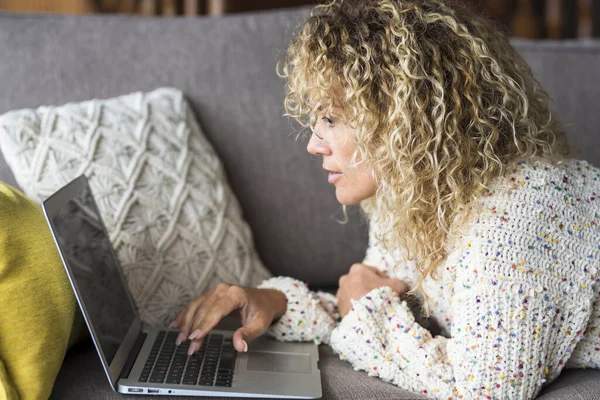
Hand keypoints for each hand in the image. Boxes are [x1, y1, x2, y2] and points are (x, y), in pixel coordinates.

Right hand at [169, 283, 287, 354]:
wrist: (266, 299)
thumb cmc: (263, 311)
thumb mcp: (260, 325)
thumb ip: (248, 335)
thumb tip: (239, 346)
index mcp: (236, 294)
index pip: (216, 310)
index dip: (204, 325)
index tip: (195, 338)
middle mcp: (223, 289)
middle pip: (203, 310)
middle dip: (194, 329)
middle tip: (189, 347)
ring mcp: (216, 290)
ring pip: (196, 306)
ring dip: (186, 323)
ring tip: (180, 339)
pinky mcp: (212, 294)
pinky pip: (195, 304)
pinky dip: (185, 314)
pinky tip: (176, 324)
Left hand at [336, 263, 407, 317]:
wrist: (363, 316)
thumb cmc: (378, 297)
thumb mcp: (394, 286)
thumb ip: (399, 283)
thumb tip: (402, 285)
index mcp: (358, 268)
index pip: (374, 272)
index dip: (383, 280)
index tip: (387, 289)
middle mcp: (346, 277)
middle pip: (363, 281)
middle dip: (370, 288)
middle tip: (380, 298)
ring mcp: (340, 291)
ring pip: (355, 292)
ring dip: (362, 296)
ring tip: (372, 306)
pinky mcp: (338, 304)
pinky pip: (350, 303)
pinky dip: (356, 306)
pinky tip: (364, 312)